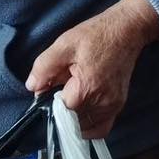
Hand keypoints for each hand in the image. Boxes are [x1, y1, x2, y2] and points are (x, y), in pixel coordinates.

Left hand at [25, 0, 158, 138]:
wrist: (126, 31)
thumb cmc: (95, 35)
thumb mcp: (63, 45)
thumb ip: (44, 68)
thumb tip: (32, 87)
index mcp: (87, 87)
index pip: (61, 112)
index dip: (49, 105)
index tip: (46, 92)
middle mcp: (102, 102)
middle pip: (72, 121)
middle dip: (60, 111)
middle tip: (58, 90)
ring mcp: (113, 106)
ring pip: (85, 126)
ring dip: (73, 118)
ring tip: (71, 96)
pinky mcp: (118, 106)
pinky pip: (101, 128)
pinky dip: (88, 126)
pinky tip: (80, 113)